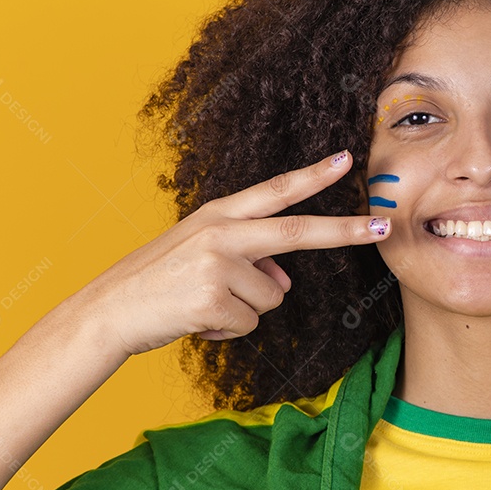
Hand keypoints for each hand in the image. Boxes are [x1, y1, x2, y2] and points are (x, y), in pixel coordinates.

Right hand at [66, 150, 390, 356]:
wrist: (107, 312)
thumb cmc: (159, 284)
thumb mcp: (203, 258)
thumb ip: (249, 260)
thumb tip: (284, 283)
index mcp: (219, 215)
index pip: (275, 190)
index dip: (313, 175)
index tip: (347, 159)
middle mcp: (221, 232)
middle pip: (298, 232)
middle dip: (345, 230)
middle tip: (383, 227)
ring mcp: (217, 264)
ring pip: (272, 296)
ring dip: (246, 310)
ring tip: (204, 304)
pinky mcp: (213, 298)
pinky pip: (250, 322)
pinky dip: (229, 330)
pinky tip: (198, 319)